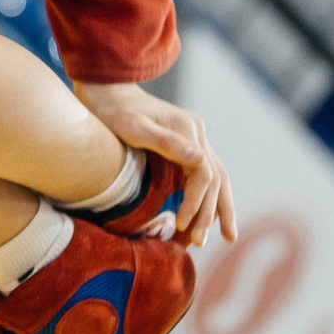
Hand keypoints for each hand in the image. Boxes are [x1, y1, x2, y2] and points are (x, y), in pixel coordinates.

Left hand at [74, 79, 235, 248]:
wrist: (105, 90)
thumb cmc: (114, 111)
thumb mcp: (135, 128)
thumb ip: (167, 144)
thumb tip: (201, 161)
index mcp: (188, 128)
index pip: (205, 174)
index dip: (197, 202)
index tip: (183, 225)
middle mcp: (196, 132)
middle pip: (216, 178)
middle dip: (211, 213)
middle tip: (200, 242)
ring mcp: (192, 137)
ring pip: (218, 177)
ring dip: (221, 207)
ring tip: (228, 237)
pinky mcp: (185, 143)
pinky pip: (205, 174)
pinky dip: (211, 196)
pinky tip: (210, 215)